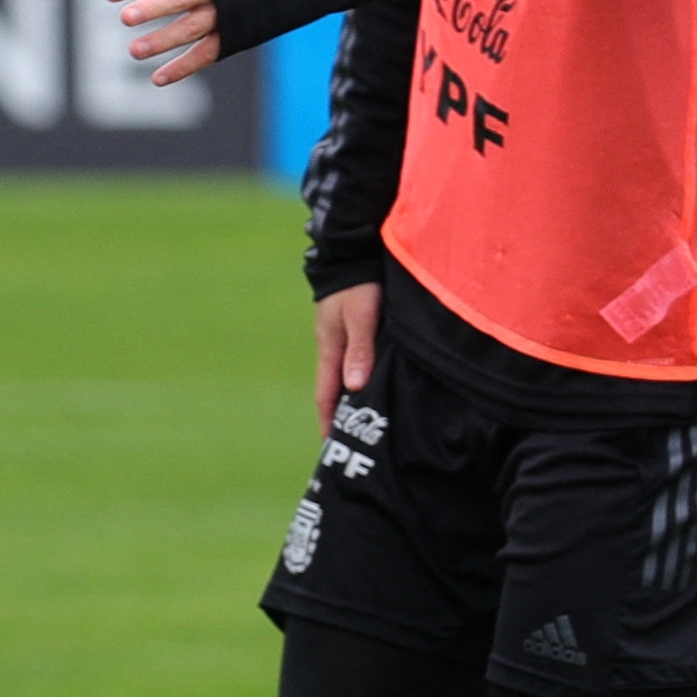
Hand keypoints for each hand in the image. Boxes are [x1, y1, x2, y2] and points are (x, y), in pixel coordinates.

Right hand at [314, 282, 381, 435]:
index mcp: (330, 347)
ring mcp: (340, 336)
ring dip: (349, 397)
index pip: (325, 393)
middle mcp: (332, 345)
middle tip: (349, 440)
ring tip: (362, 418)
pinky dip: (358, 378)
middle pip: (333, 388)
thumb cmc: (358, 283)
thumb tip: (354, 388)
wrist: (350, 250)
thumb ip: (359, 350)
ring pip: (344, 374)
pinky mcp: (352, 327)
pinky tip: (371, 383)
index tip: (330, 445)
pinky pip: (353, 361)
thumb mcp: (360, 316)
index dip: (327, 419)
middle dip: (338, 414)